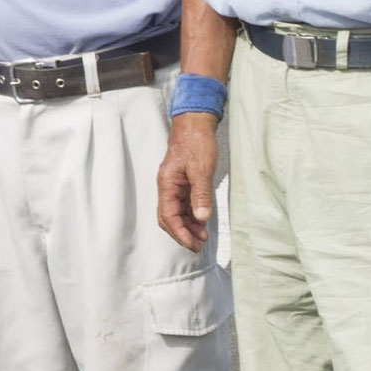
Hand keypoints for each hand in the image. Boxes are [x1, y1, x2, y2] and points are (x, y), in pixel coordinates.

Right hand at [155, 111, 221, 250]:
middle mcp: (167, 187)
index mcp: (167, 184)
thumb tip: (201, 219)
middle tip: (198, 245)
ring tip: (203, 236)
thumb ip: (201, 195)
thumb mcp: (201, 170)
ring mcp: (174, 185)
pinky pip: (183, 204)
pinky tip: (202, 221)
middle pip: (168, 217)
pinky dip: (191, 215)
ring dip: (187, 226)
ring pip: (176, 212)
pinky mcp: (182, 183)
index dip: (180, 232)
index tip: (193, 244)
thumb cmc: (196, 143)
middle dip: (182, 233)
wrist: (195, 124)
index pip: (168, 215)